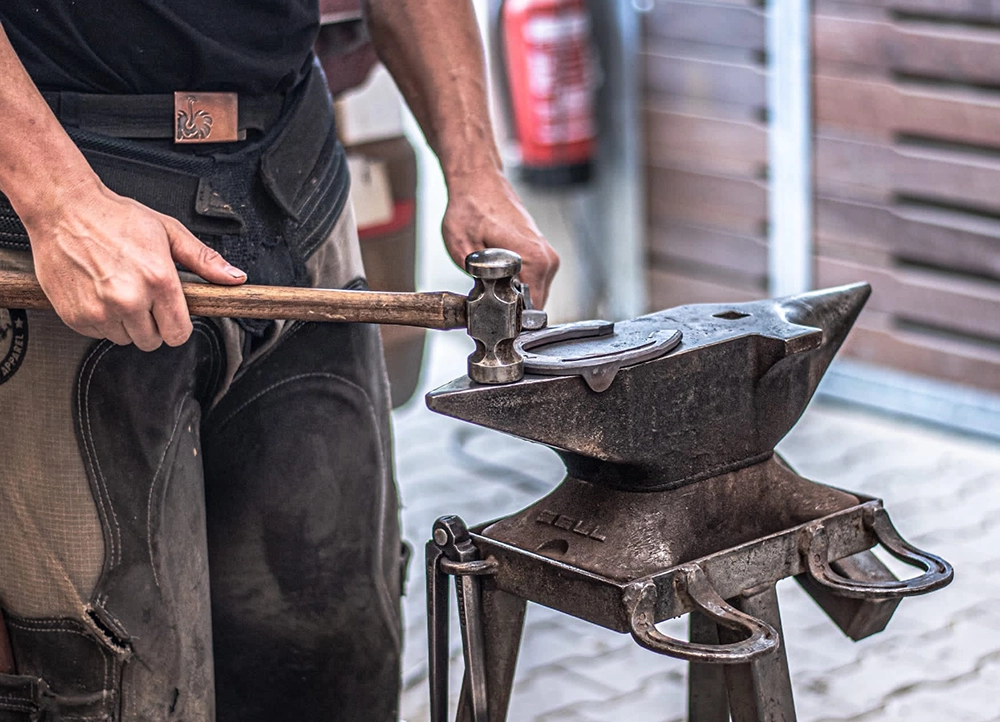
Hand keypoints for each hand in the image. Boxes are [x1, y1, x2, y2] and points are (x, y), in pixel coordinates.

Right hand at [24, 179, 245, 350]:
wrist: (63, 210)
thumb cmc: (114, 218)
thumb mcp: (169, 232)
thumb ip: (204, 260)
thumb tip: (233, 278)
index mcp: (158, 280)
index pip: (179, 333)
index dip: (178, 324)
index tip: (171, 313)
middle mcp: (129, 299)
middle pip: (153, 340)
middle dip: (152, 322)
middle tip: (142, 294)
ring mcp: (100, 310)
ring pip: (126, 339)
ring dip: (126, 322)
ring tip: (118, 289)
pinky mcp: (76, 316)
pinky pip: (98, 334)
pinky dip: (101, 319)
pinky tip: (99, 292)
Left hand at [442, 170, 558, 307]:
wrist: (479, 181)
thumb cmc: (470, 208)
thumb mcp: (463, 249)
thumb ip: (479, 281)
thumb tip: (489, 306)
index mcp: (535, 260)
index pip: (532, 311)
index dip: (509, 319)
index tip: (491, 315)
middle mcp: (548, 259)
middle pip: (534, 305)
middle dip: (510, 308)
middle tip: (485, 294)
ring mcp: (548, 256)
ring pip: (533, 295)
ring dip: (512, 295)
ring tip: (489, 280)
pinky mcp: (543, 254)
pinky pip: (533, 282)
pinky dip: (516, 284)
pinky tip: (497, 272)